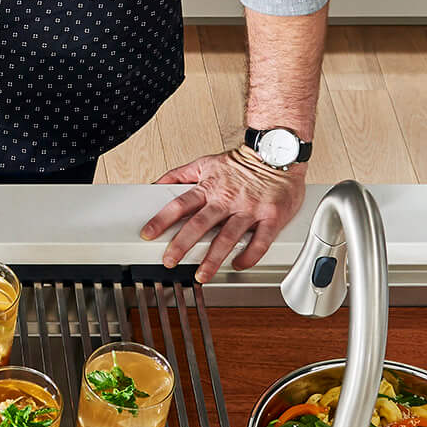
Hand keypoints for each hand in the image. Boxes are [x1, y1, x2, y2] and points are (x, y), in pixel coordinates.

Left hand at [140, 149, 307, 279]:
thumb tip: (155, 185)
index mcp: (210, 187)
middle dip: (182, 244)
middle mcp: (228, 199)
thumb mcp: (206, 163)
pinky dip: (249, 255)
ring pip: (228, 236)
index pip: (180, 205)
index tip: (148, 234)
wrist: (279, 151)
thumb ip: (179, 175)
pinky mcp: (272, 216)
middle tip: (169, 260)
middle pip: (200, 224)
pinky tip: (239, 265)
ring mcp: (250, 208)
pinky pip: (261, 240)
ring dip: (213, 258)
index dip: (161, 220)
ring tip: (202, 274)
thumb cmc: (244, 162)